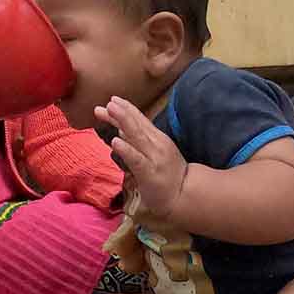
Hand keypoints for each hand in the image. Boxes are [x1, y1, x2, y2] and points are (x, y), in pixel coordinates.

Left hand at [96, 96, 187, 226]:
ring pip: (136, 136)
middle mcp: (156, 144)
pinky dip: (126, 149)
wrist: (184, 194)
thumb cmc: (167, 173)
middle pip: (136, 125)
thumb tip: (120, 127)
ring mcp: (153, 157)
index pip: (140, 120)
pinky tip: (115, 142)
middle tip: (109, 101)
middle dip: (122, 112)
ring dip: (123, 121)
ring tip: (110, 110)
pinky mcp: (149, 172)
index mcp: (156, 138)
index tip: (112, 99)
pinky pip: (136, 159)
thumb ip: (137, 140)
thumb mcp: (153, 153)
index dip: (126, 109)